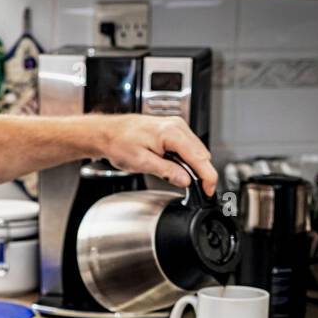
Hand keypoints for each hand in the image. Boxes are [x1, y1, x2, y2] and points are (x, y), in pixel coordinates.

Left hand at [95, 114, 217, 194]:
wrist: (109, 132)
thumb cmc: (120, 143)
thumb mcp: (142, 162)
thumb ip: (167, 171)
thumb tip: (185, 180)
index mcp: (171, 133)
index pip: (199, 157)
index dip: (207, 177)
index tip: (209, 191)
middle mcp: (177, 126)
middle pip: (202, 154)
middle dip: (203, 173)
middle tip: (199, 191)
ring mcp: (177, 126)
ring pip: (197, 150)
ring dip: (196, 166)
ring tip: (186, 180)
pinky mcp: (173, 130)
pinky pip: (189, 147)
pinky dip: (189, 159)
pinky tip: (180, 168)